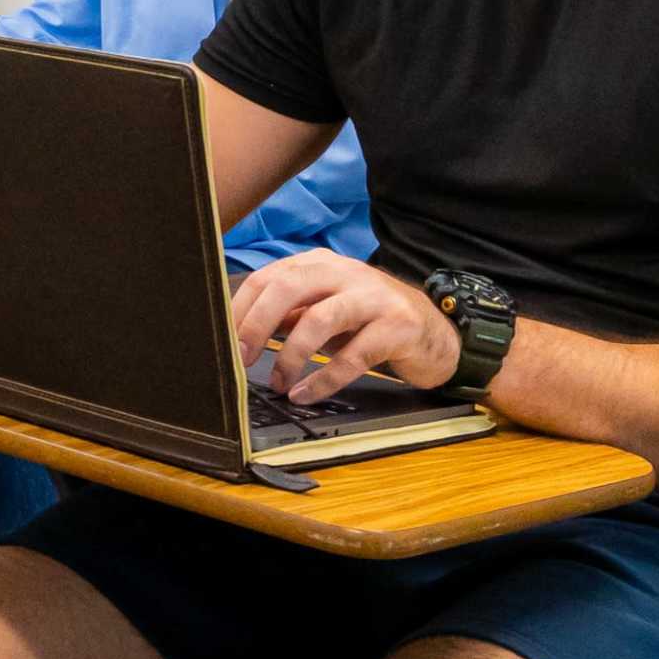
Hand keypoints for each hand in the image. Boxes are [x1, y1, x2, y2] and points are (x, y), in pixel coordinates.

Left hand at [227, 253, 458, 404]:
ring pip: (320, 319)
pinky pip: (353, 356)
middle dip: (257, 324)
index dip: (242, 309)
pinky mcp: (396, 327)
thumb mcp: (326, 310)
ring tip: (277, 383)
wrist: (436, 332)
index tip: (222, 339)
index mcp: (321, 264)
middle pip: (289, 288)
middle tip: (240, 358)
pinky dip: (324, 379)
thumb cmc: (371, 321)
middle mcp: (345, 273)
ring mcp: (373, 297)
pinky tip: (305, 394)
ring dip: (291, 355)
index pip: (269, 277)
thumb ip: (290, 314)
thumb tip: (242, 332)